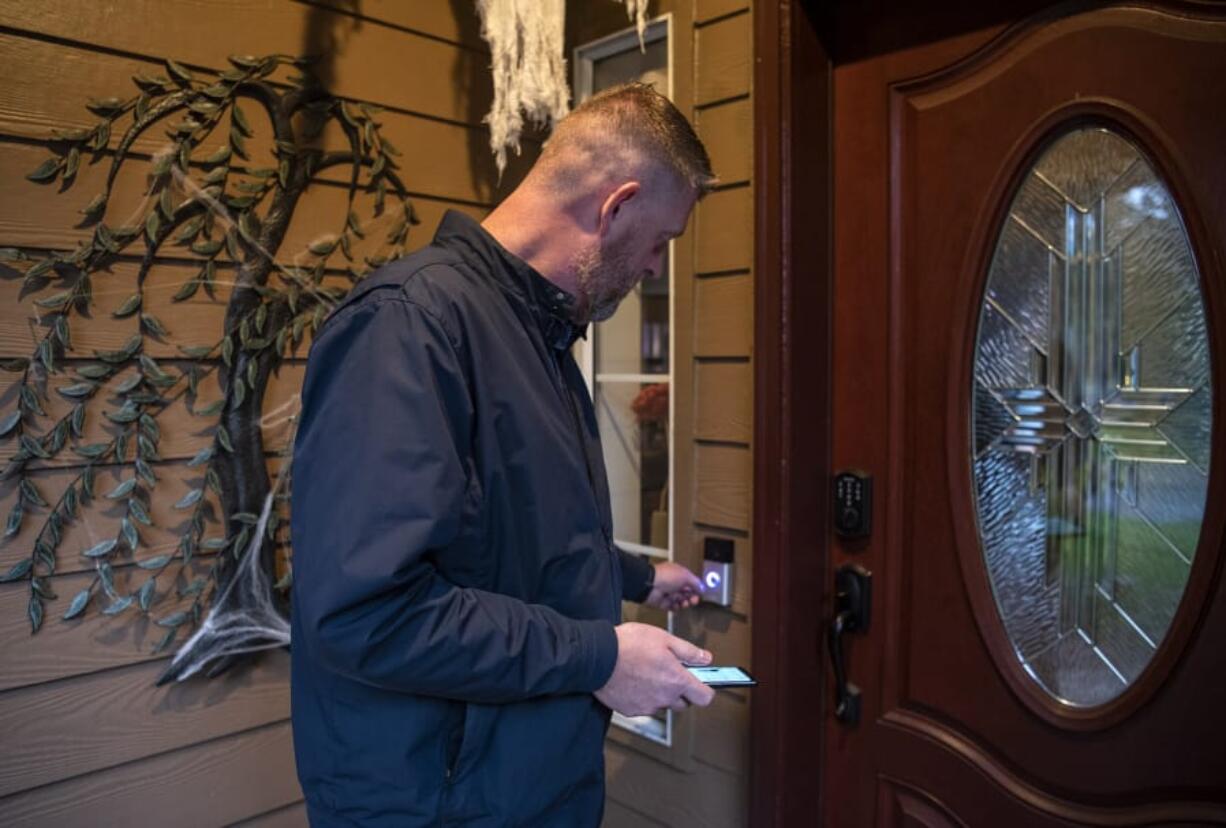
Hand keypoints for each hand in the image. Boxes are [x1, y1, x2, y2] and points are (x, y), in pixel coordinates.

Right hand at [594, 622, 715, 715]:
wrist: (597, 656)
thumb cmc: (628, 644)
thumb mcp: (664, 638)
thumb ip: (688, 651)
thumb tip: (705, 658)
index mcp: (676, 680)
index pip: (704, 697)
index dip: (705, 690)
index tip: (702, 683)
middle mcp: (664, 697)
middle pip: (683, 702)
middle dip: (680, 690)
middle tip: (668, 672)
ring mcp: (647, 706)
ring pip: (662, 704)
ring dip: (660, 693)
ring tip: (647, 673)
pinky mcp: (631, 710)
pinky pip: (644, 706)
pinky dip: (642, 696)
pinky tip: (634, 680)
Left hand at [644, 561, 702, 610]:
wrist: (650, 586)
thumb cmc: (668, 577)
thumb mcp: (685, 576)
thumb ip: (695, 582)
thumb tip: (703, 588)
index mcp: (678, 574)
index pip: (691, 582)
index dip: (696, 588)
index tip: (700, 593)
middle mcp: (674, 584)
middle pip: (687, 593)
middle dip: (692, 597)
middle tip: (694, 600)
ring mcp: (669, 594)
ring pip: (681, 601)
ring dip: (685, 603)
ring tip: (684, 603)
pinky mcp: (664, 603)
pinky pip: (673, 607)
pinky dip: (676, 607)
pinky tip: (676, 605)